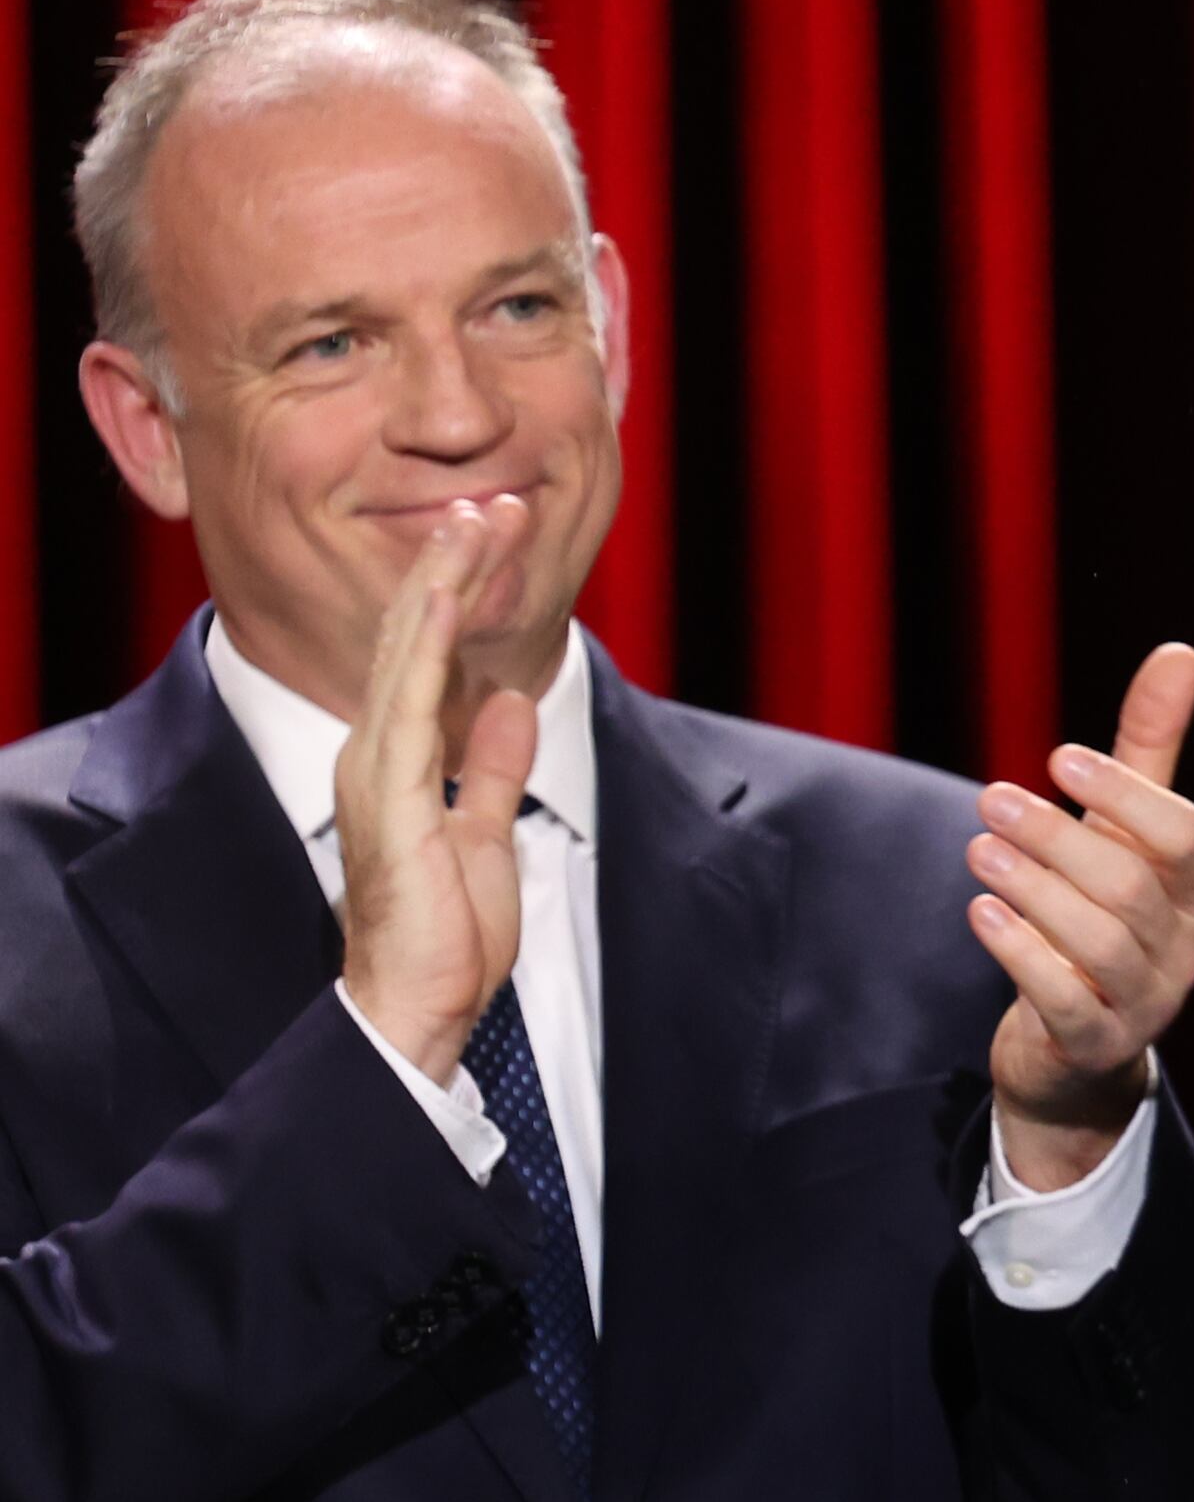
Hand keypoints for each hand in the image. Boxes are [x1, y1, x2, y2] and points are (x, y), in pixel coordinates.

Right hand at [335, 499, 542, 1082]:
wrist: (416, 1000)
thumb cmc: (444, 932)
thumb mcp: (486, 831)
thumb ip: (492, 769)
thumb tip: (509, 704)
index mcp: (398, 758)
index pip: (427, 656)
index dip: (458, 592)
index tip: (495, 534)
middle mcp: (376, 751)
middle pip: (411, 638)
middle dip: (451, 566)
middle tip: (490, 500)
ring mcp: (376, 769)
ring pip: (404, 655)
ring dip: (441, 586)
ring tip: (472, 521)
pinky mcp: (389, 796)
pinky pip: (405, 708)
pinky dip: (421, 651)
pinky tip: (439, 603)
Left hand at [968, 645, 1193, 1191]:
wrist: (1074, 1044)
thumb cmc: (1100, 913)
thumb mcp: (1123, 833)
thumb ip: (1149, 749)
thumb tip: (1181, 651)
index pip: (1185, 836)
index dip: (1125, 793)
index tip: (1057, 755)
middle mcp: (1183, 947)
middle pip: (1133, 887)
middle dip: (1058, 839)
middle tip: (990, 799)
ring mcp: (1146, 1002)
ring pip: (1101, 944)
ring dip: (1034, 890)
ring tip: (977, 851)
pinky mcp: (1095, 1045)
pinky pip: (1066, 1004)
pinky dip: (1021, 955)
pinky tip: (982, 912)